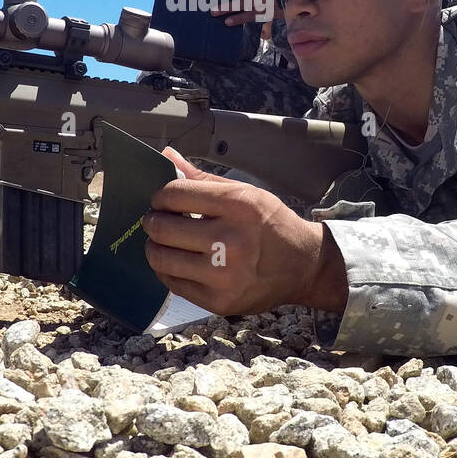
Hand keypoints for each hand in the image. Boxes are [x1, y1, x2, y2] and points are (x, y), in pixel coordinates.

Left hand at [141, 149, 346, 317]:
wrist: (304, 266)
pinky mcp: (219, 301)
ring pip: (161, 258)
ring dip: (154, 247)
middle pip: (163, 228)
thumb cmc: (271, 224)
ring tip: (162, 241)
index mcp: (238, 205)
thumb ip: (202, 178)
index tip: (162, 201)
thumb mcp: (245, 192)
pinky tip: (175, 261)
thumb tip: (167, 156)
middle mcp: (231, 240)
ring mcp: (224, 274)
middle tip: (155, 220)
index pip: (175, 195)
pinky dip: (166, 270)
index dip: (160, 197)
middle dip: (152, 221)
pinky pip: (173, 283)